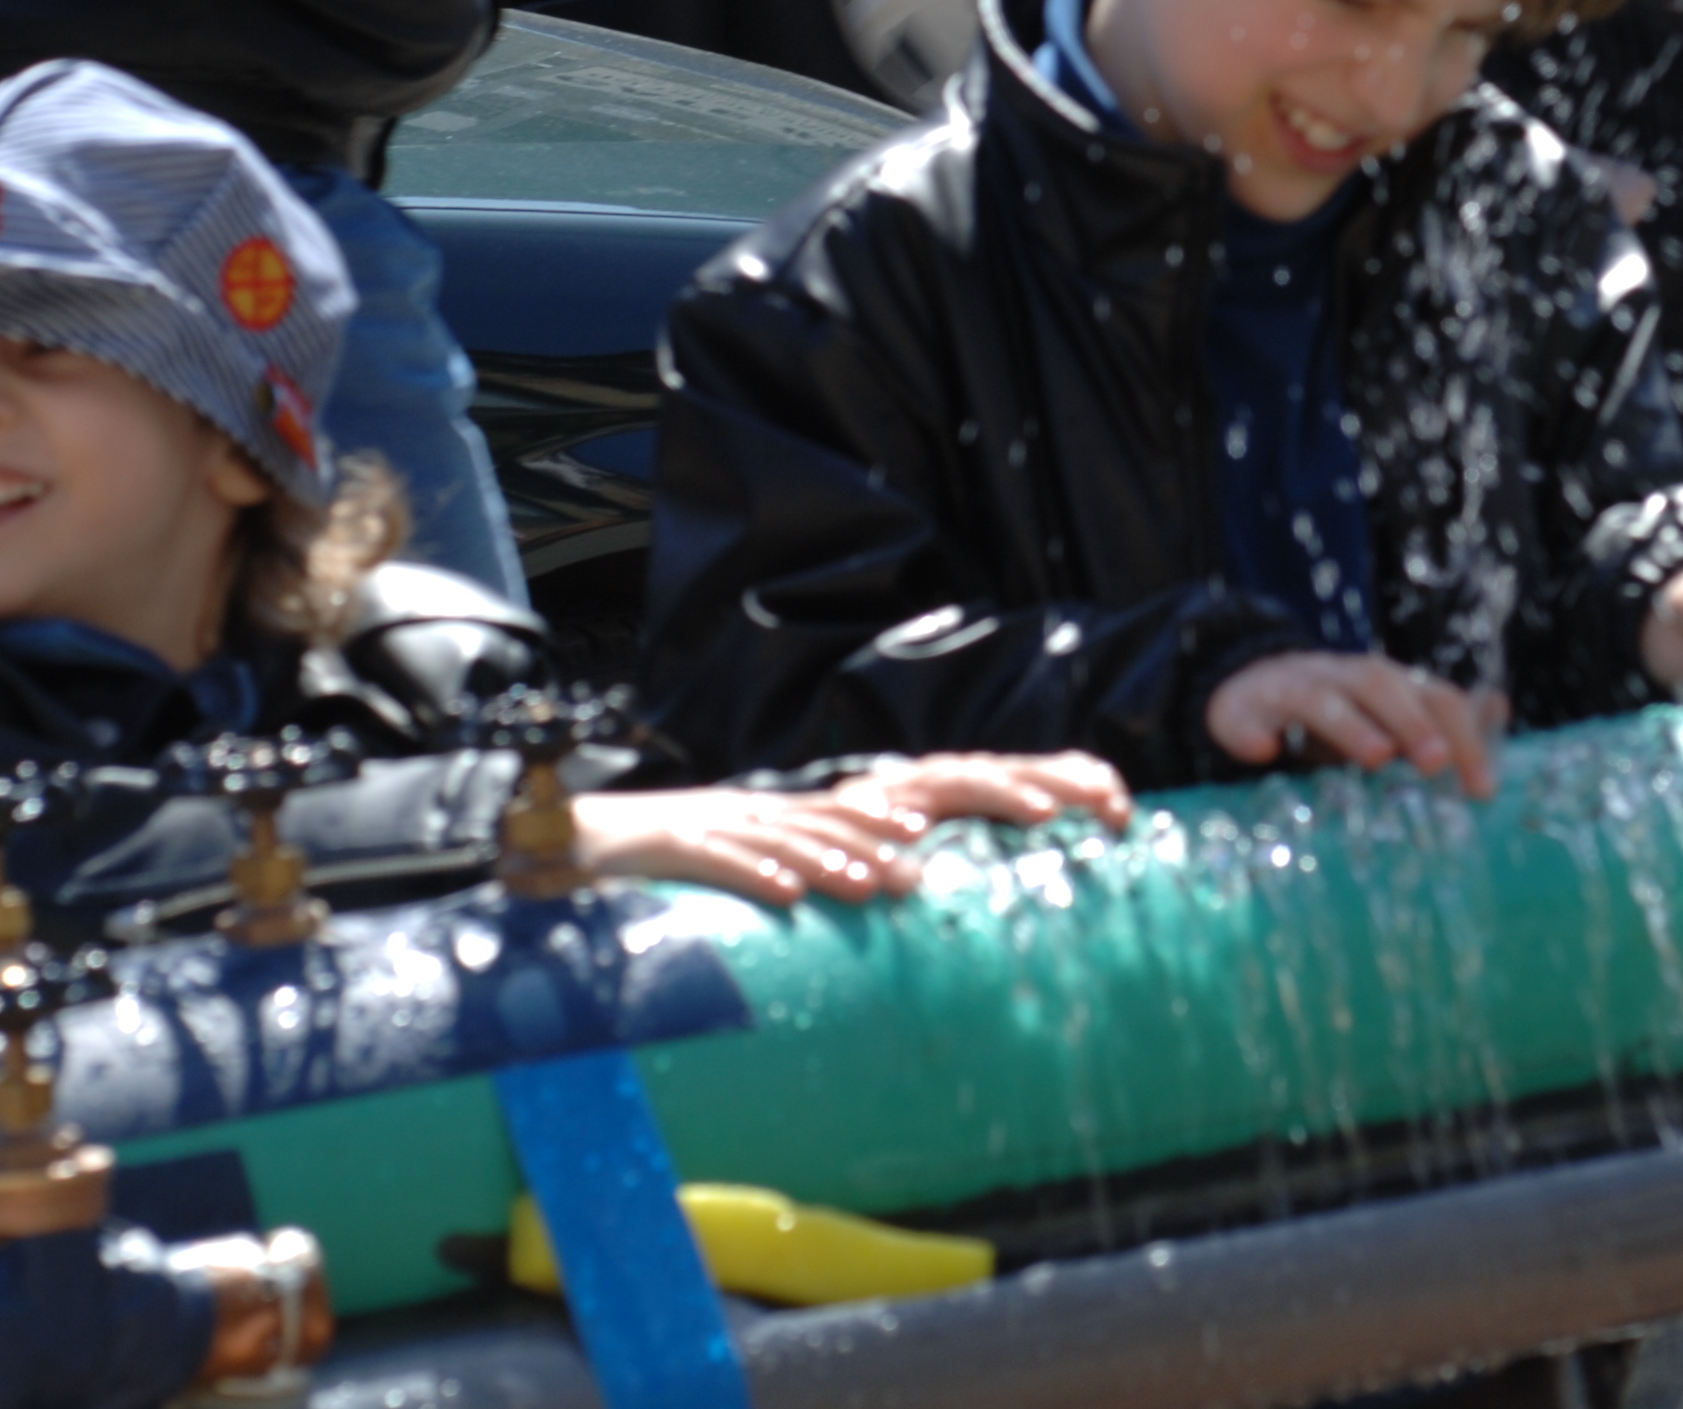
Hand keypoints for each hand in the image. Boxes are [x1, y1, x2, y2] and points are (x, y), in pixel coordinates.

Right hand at [571, 783, 936, 904]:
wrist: (556, 832)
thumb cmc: (637, 852)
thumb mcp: (709, 853)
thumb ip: (755, 864)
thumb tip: (805, 891)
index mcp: (749, 813)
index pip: (824, 813)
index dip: (874, 820)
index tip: (924, 834)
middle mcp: (735, 812)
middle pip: (814, 827)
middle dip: (870, 848)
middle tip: (917, 873)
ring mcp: (700, 826)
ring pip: (776, 843)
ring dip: (827, 864)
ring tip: (871, 887)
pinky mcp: (662, 847)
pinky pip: (715, 862)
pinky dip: (753, 875)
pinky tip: (786, 896)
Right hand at [572, 752, 1131, 902]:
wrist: (582, 847)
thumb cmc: (707, 868)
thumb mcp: (802, 872)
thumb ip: (867, 877)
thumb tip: (940, 896)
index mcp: (839, 813)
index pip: (944, 788)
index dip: (1018, 786)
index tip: (1100, 802)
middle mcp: (801, 809)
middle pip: (897, 794)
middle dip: (976, 795)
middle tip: (1047, 813)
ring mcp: (740, 822)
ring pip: (814, 829)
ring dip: (863, 848)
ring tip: (912, 873)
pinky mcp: (680, 847)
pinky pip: (722, 859)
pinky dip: (758, 872)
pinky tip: (794, 896)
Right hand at [1206, 652, 1508, 797]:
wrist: (1247, 690)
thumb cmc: (1332, 716)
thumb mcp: (1385, 716)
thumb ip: (1436, 719)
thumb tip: (1499, 708)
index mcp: (1384, 683)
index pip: (1433, 696)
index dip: (1462, 736)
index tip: (1483, 791)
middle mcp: (1339, 677)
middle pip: (1380, 684)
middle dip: (1411, 721)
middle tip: (1435, 763)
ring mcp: (1288, 688)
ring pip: (1319, 697)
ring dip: (1349, 724)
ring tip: (1376, 758)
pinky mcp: (1238, 709)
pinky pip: (1242, 717)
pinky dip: (1250, 731)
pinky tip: (1262, 752)